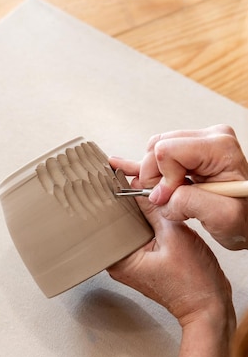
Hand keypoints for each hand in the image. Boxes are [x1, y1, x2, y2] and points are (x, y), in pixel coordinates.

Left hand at [108, 194, 233, 326]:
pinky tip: (157, 217)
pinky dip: (149, 225)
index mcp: (118, 260)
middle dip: (129, 206)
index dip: (114, 199)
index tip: (122, 183)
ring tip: (151, 203)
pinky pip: (141, 235)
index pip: (107, 221)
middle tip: (139, 189)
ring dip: (141, 215)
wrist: (207, 305)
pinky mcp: (143, 261)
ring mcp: (130, 263)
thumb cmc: (193, 282)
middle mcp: (119, 263)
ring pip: (130, 228)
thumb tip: (138, 185)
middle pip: (117, 223)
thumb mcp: (174, 235)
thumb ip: (153, 209)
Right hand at [110, 125, 247, 249]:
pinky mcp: (190, 151)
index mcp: (220, 147)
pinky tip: (122, 166)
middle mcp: (210, 138)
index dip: (162, 179)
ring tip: (171, 196)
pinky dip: (142, 165)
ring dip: (155, 179)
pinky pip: (158, 152)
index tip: (172, 198)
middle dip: (156, 178)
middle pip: (157, 148)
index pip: (167, 151)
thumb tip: (160, 195)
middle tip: (169, 199)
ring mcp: (199, 142)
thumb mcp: (222, 217)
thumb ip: (189, 203)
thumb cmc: (244, 218)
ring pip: (154, 152)